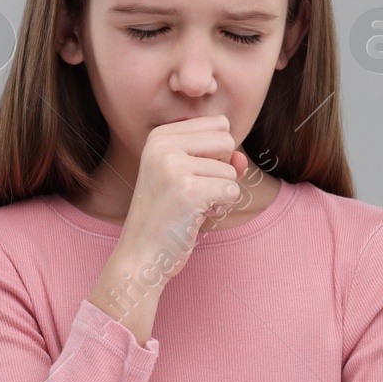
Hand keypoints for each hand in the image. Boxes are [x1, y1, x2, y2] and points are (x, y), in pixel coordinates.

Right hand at [119, 115, 249, 281]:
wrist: (140, 256)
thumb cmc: (167, 217)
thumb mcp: (190, 177)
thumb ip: (221, 159)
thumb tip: (242, 159)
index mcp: (159, 136)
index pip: (218, 125)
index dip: (216, 154)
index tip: (190, 175)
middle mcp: (162, 145)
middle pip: (227, 141)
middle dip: (221, 171)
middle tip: (192, 192)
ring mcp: (173, 167)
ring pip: (231, 170)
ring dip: (218, 195)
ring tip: (189, 208)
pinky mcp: (188, 191)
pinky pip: (232, 190)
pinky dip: (221, 208)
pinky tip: (195, 217)